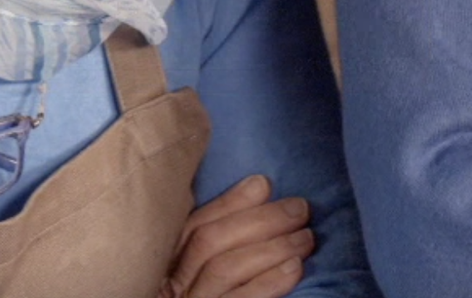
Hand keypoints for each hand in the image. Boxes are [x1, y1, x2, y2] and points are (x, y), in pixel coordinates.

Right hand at [161, 173, 315, 297]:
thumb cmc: (210, 296)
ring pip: (223, 269)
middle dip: (258, 220)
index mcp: (165, 268)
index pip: (193, 227)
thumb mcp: (199, 271)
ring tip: (306, 238)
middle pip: (209, 243)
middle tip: (300, 209)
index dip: (229, 203)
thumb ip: (215, 238)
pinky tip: (295, 271)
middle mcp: (170, 288)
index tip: (265, 184)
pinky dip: (268, 284)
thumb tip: (258, 186)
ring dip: (270, 247)